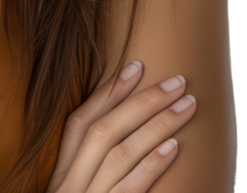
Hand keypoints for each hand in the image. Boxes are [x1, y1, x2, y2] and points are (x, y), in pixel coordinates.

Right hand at [45, 61, 196, 191]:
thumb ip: (87, 170)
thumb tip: (121, 127)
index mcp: (60, 174)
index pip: (80, 123)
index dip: (107, 92)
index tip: (137, 66)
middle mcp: (69, 184)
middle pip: (103, 131)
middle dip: (141, 102)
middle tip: (177, 82)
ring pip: (119, 154)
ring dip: (156, 126)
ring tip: (186, 106)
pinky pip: (129, 188)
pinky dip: (151, 165)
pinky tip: (173, 146)